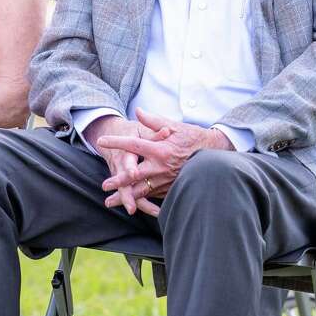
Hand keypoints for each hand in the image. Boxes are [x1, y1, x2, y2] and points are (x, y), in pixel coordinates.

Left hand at [95, 109, 232, 216]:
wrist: (213, 155)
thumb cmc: (192, 138)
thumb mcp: (174, 126)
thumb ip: (154, 121)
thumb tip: (138, 111)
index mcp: (160, 149)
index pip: (133, 145)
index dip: (116, 142)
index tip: (101, 141)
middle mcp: (161, 167)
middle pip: (134, 176)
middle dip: (118, 180)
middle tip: (104, 184)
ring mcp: (166, 180)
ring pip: (141, 191)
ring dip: (124, 197)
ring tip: (109, 202)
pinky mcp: (170, 188)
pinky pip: (152, 197)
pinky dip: (139, 201)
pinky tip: (129, 204)